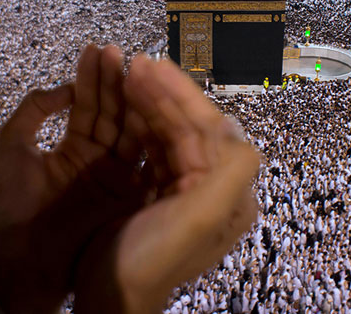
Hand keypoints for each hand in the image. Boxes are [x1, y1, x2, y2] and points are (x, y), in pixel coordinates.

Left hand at [0, 45, 145, 312]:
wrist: (23, 258)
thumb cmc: (11, 205)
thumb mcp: (9, 147)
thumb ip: (32, 110)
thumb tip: (63, 88)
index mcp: (72, 148)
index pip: (87, 105)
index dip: (90, 77)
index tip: (95, 49)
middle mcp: (98, 158)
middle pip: (111, 111)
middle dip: (113, 80)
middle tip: (116, 50)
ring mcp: (116, 175)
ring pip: (129, 129)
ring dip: (132, 99)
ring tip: (134, 68)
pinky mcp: (130, 194)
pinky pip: (142, 158)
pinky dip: (148, 132)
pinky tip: (150, 105)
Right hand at [72, 55, 260, 313]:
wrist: (112, 298)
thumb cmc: (153, 258)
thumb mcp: (201, 217)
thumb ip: (231, 171)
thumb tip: (238, 128)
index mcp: (227, 191)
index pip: (208, 127)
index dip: (181, 93)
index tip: (151, 64)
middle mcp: (211, 187)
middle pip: (187, 126)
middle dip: (161, 92)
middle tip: (132, 61)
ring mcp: (182, 190)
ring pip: (167, 133)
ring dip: (148, 103)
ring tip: (124, 74)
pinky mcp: (155, 194)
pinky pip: (150, 149)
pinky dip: (137, 125)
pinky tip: (123, 105)